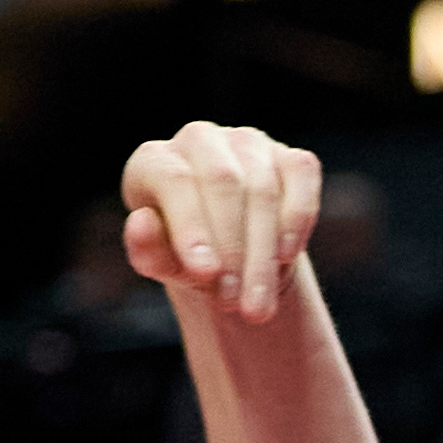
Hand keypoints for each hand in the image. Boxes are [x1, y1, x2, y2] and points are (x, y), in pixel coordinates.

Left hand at [122, 121, 319, 322]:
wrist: (231, 256)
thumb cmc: (185, 254)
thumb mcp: (162, 261)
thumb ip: (146, 248)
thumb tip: (141, 223)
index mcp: (155, 160)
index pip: (174, 180)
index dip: (191, 225)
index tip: (204, 272)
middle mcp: (200, 140)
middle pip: (222, 181)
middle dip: (233, 247)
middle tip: (235, 302)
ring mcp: (248, 142)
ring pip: (262, 187)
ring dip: (262, 251)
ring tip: (257, 303)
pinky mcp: (290, 157)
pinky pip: (301, 176)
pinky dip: (297, 217)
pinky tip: (286, 255)